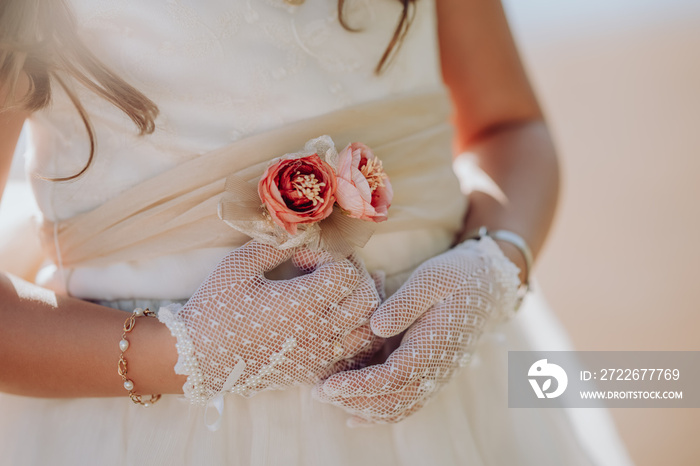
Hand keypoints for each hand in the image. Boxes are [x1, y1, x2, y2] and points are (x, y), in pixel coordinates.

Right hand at [158, 240, 381, 403]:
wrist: (199, 360)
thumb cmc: (215, 309)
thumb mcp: (239, 265)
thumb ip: (275, 244)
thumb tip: (302, 231)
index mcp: (302, 304)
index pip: (346, 272)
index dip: (330, 255)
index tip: (303, 254)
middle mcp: (319, 333)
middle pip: (367, 299)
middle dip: (354, 274)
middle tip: (327, 265)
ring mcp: (320, 356)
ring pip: (368, 330)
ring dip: (362, 305)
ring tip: (340, 290)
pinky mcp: (314, 371)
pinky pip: (355, 355)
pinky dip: (358, 334)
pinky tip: (343, 318)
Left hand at [313, 236, 519, 424]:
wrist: (490, 285)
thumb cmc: (457, 276)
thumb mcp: (431, 279)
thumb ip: (404, 304)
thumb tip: (375, 327)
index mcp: (434, 347)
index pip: (391, 379)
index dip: (357, 387)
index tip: (326, 386)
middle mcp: (437, 370)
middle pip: (391, 402)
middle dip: (352, 401)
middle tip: (316, 392)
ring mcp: (435, 375)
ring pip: (398, 409)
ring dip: (363, 408)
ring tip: (328, 397)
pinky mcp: (430, 373)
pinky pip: (405, 403)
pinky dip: (378, 410)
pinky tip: (352, 412)